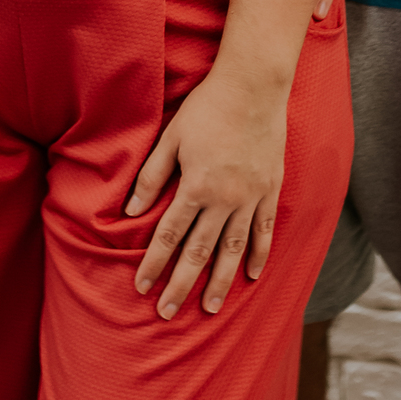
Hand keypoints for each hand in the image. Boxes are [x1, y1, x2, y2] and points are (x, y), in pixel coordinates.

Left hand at [126, 69, 286, 319]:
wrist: (253, 86)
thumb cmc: (207, 107)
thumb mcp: (171, 137)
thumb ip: (152, 176)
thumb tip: (129, 212)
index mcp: (196, 185)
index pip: (169, 235)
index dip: (154, 263)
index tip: (142, 287)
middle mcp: (224, 198)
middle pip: (199, 251)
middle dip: (181, 285)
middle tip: (167, 313)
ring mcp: (251, 196)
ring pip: (233, 249)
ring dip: (220, 282)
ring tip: (208, 308)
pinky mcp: (271, 189)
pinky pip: (265, 230)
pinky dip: (259, 255)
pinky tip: (252, 276)